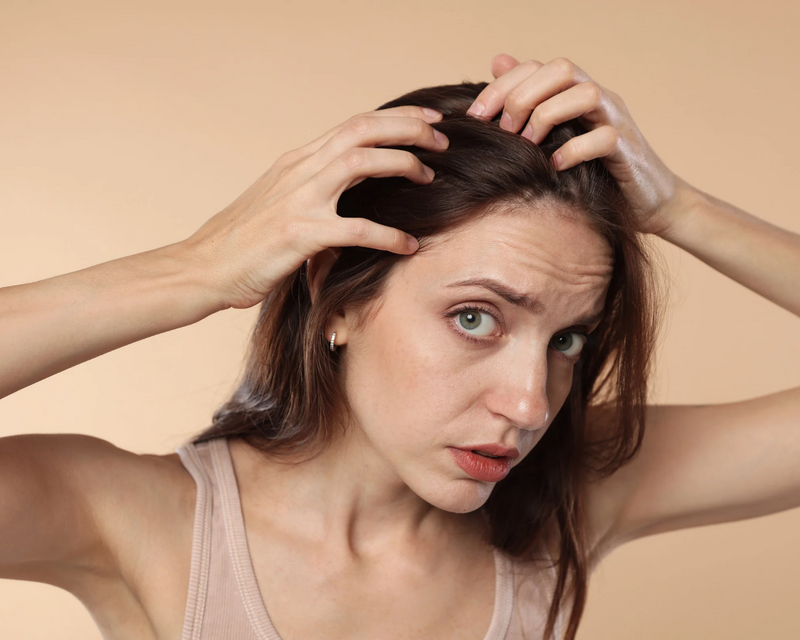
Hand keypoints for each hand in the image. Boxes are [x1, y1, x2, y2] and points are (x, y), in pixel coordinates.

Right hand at [181, 106, 448, 309]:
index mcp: (298, 160)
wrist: (203, 266)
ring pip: (361, 163)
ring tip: (430, 178)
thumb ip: (314, 186)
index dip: (396, 117)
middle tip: (442, 140)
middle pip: (363, 129)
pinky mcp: (300, 233)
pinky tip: (409, 245)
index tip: (428, 120)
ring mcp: (299, 199)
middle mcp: (300, 169)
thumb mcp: (279, 199)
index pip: (355, 123)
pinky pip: (357, 229)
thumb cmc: (243, 239)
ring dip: (402, 164)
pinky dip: (389, 235)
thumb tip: (352, 185)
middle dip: (409, 128)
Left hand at [467, 54, 697, 235]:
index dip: (501, 86)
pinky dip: (574, 150)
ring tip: (529, 144)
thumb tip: (497, 61)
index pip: (536, 67)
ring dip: (548, 116)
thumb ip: (530, 101)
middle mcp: (598, 98)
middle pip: (561, 69)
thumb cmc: (594, 171)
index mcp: (575, 93)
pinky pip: (604, 138)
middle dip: (524, 96)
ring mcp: (616, 120)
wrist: (647, 203)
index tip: (475, 117)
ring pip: (586, 93)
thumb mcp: (556, 135)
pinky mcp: (628, 150)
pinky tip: (554, 166)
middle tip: (504, 131)